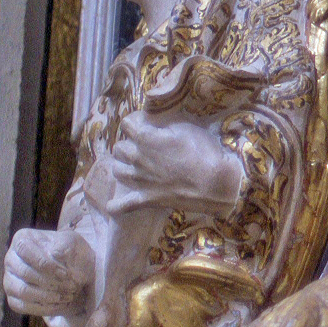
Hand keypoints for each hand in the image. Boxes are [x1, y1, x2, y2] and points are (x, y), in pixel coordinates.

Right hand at [4, 228, 93, 316]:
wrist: (74, 271)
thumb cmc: (72, 253)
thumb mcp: (73, 243)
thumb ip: (64, 246)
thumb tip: (54, 254)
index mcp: (22, 239)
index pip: (26, 250)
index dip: (47, 264)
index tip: (67, 274)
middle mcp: (10, 259)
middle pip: (25, 273)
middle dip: (52, 282)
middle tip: (72, 287)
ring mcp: (9, 279)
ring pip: (23, 291)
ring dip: (49, 296)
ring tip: (69, 296)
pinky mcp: (13, 298)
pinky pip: (23, 306)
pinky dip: (44, 307)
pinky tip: (61, 304)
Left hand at [105, 112, 244, 216]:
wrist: (215, 183)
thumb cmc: (204, 152)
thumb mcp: (187, 128)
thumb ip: (165, 126)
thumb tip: (155, 125)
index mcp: (146, 138)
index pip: (127, 123)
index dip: (136, 121)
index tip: (145, 123)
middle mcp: (137, 158)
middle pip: (119, 148)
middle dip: (128, 143)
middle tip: (143, 145)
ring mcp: (139, 180)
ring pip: (117, 170)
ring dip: (123, 165)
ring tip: (133, 165)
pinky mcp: (146, 199)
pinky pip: (123, 205)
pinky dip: (116, 206)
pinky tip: (112, 205)